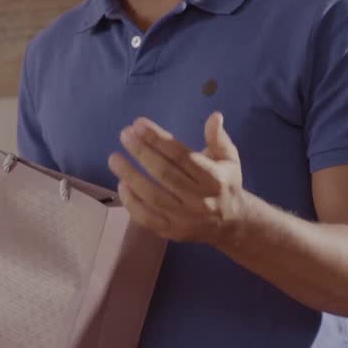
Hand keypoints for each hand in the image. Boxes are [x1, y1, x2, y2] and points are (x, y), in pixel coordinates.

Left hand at [107, 112, 247, 244]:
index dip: (158, 139)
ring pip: (153, 196)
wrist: (233, 224)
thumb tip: (214, 116)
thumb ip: (218, 138)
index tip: (138, 124)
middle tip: (124, 135)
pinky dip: (132, 203)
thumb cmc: (225, 184)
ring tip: (114, 158)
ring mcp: (185, 218)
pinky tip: (121, 185)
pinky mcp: (172, 231)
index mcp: (213, 178)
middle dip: (142, 152)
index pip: (182, 156)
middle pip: (165, 174)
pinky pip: (147, 218)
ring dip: (130, 176)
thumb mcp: (228, 160)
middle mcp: (200, 199)